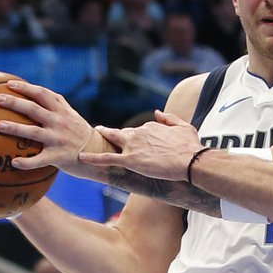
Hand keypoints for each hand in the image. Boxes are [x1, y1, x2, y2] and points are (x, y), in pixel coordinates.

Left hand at [0, 80, 108, 179]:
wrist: (100, 153)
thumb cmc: (80, 134)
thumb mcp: (72, 116)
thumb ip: (56, 105)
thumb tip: (35, 93)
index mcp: (62, 112)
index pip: (42, 94)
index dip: (26, 88)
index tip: (8, 84)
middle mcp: (60, 123)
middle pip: (34, 110)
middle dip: (15, 103)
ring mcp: (59, 140)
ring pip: (34, 132)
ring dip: (16, 128)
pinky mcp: (59, 157)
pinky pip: (40, 160)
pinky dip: (27, 162)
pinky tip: (13, 163)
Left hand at [79, 110, 203, 180]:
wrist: (191, 160)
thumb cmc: (190, 146)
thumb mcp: (184, 126)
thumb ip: (169, 117)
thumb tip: (157, 111)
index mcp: (152, 126)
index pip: (139, 131)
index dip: (137, 138)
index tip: (138, 143)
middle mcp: (140, 133)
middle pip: (122, 133)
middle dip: (112, 133)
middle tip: (101, 131)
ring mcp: (133, 146)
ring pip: (112, 140)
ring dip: (101, 137)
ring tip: (91, 137)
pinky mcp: (130, 160)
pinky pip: (106, 158)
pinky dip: (93, 157)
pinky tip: (82, 157)